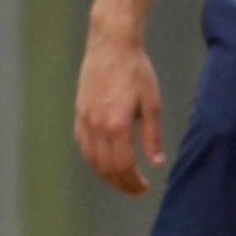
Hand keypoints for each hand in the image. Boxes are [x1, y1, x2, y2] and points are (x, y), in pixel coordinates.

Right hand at [74, 26, 163, 194]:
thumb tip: (156, 162)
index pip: (123, 165)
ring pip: (91, 159)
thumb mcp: (152, 103)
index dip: (133, 181)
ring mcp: (84, 119)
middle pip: (106, 167)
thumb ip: (152, 135)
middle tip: (135, 188)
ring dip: (105, 174)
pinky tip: (103, 162)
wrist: (111, 46)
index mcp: (117, 125)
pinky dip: (92, 159)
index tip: (144, 187)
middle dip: (120, 183)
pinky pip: (82, 144)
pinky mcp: (79, 112)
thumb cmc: (137, 72)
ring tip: (121, 179)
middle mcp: (97, 126)